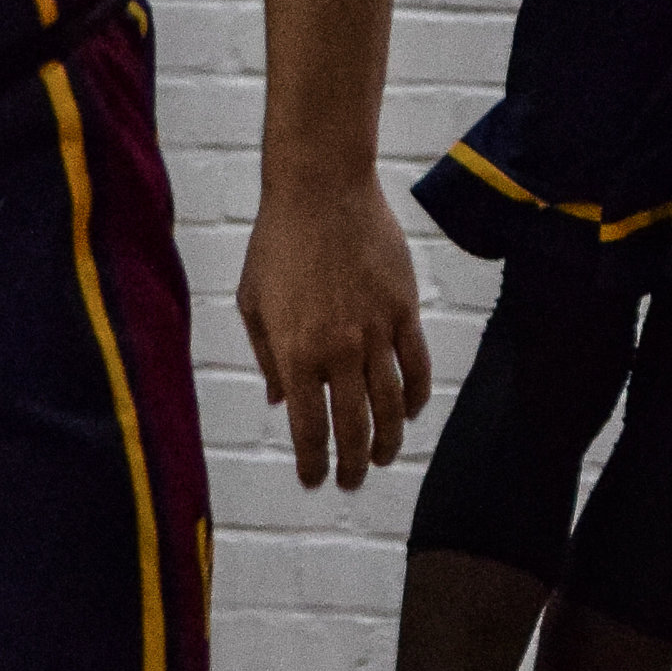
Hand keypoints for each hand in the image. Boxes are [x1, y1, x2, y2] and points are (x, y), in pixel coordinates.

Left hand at [239, 172, 430, 489]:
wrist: (322, 188)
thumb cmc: (277, 242)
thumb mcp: (253, 303)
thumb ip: (268, 357)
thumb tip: (280, 401)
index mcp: (295, 353)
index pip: (308, 429)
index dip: (313, 464)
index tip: (314, 481)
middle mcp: (339, 350)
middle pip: (354, 427)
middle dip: (352, 465)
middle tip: (350, 482)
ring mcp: (376, 329)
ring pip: (391, 404)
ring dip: (388, 440)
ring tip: (383, 457)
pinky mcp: (405, 307)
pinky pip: (418, 364)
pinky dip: (417, 395)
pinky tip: (410, 411)